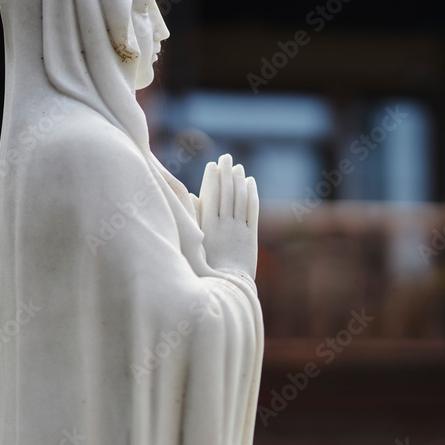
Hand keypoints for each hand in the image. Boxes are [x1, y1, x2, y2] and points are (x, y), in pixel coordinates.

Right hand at [198, 154, 258, 278]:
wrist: (226, 286)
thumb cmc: (204, 267)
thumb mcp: (194, 243)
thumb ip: (193, 219)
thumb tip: (191, 196)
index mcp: (208, 227)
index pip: (211, 195)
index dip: (212, 178)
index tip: (212, 165)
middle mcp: (224, 225)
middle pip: (227, 192)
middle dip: (226, 173)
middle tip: (226, 158)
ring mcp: (239, 230)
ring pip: (240, 199)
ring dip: (239, 180)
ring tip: (238, 167)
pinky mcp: (251, 236)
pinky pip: (253, 211)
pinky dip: (252, 194)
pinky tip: (251, 183)